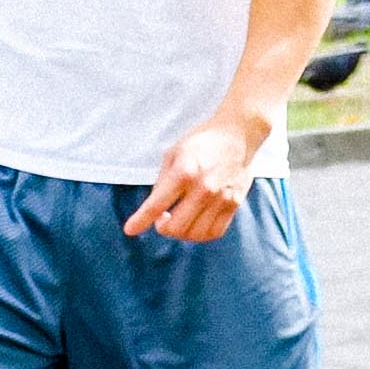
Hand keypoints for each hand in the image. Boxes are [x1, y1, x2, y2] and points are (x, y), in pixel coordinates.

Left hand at [124, 118, 262, 242]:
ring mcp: (221, 197)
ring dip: (181, 232)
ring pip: (194, 234)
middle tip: (163, 217)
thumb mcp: (173, 154)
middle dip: (163, 227)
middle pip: (175, 227)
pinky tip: (195, 223)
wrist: (239, 133)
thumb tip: (152, 210)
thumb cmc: (202, 143)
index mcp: (184, 172)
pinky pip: (213, 233)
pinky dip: (200, 234)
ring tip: (180, 219)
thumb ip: (161, 183)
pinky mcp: (234, 204)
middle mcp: (204, 187)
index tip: (130, 229)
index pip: (157, 205)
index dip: (140, 221)